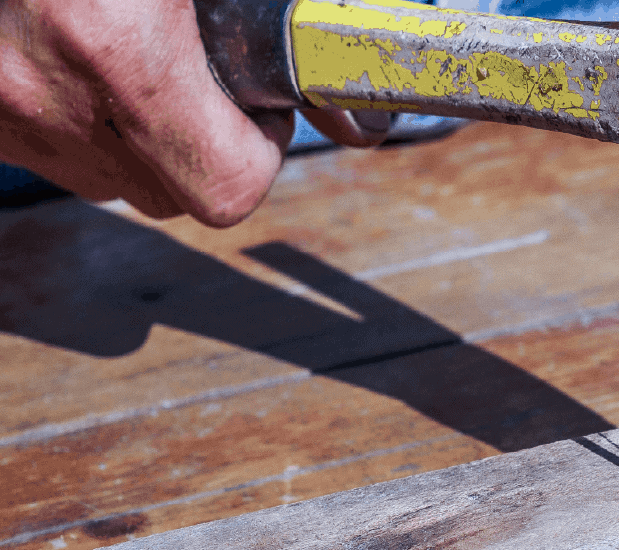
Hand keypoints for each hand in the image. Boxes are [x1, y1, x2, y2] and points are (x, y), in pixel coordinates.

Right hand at [0, 0, 385, 225]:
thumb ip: (246, 10)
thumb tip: (318, 45)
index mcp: (114, 47)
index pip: (226, 183)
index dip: (262, 153)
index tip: (266, 106)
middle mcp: (46, 96)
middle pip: (168, 194)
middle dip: (207, 149)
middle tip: (218, 82)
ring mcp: (1, 109)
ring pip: (107, 175)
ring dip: (145, 136)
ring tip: (152, 61)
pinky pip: (46, 141)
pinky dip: (82, 114)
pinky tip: (92, 52)